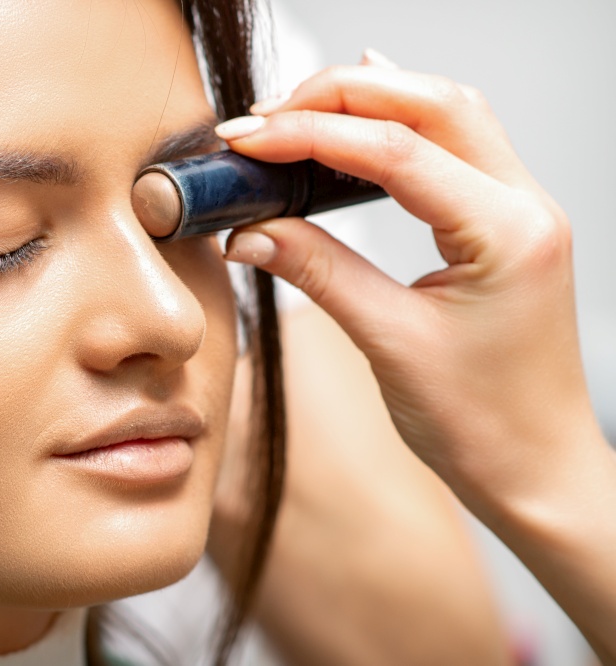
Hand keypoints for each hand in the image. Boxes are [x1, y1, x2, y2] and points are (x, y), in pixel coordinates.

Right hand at [218, 52, 607, 518]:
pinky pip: (454, 146)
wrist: (535, 469)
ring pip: (446, 114)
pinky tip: (363, 117)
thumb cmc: (482, 423)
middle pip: (431, 103)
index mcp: (508, 233)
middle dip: (342, 94)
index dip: (313, 134)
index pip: (398, 150)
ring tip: (297, 113)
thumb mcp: (389, 342)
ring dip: (370, 101)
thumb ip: (319, 271)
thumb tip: (251, 230)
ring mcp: (520, 209)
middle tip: (266, 116)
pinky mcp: (502, 223)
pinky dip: (400, 124)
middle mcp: (524, 205)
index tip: (250, 139)